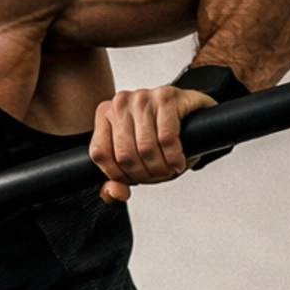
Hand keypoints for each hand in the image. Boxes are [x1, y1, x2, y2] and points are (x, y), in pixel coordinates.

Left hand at [89, 85, 216, 201]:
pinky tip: (178, 160)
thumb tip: (114, 192)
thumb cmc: (159, 133)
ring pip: (146, 149)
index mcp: (105, 116)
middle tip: (157, 175)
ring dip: (161, 168)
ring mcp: (143, 98)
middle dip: (144, 175)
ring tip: (169, 168)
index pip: (101, 154)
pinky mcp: (166, 97)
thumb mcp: (133, 159)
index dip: (119, 175)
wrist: (189, 109)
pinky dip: (174, 157)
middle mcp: (121, 104)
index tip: (134, 179)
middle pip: (125, 155)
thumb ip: (116, 181)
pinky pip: (167, 138)